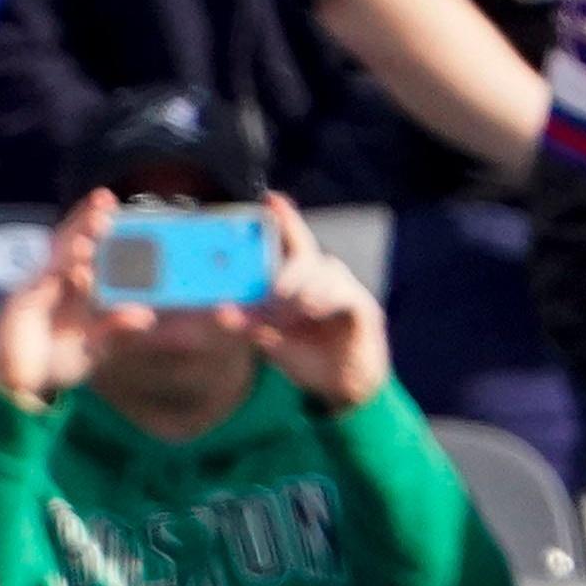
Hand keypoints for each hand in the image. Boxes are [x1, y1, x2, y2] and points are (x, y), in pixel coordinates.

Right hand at [0, 189, 150, 402]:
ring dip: (78, 231)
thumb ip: (116, 331)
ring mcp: (41, 287)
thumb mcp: (94, 348)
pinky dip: (64, 262)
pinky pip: (48, 274)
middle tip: (107, 199)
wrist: (19, 385)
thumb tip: (146, 316)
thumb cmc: (55, 363)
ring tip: (99, 214)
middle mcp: (59, 283)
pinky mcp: (27, 298)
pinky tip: (80, 250)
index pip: (91, 255)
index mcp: (76, 291)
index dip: (104, 234)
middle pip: (74, 243)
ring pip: (60, 252)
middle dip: (89, 220)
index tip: (121, 214)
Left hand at [251, 193, 388, 409]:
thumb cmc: (307, 353)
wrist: (343, 386)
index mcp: (300, 276)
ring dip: (300, 293)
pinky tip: (312, 308)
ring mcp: (344, 288)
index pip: (293, 240)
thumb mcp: (272, 338)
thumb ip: (252, 323)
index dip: (285, 218)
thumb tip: (222, 312)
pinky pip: (344, 296)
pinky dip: (326, 300)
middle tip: (271, 291)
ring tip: (285, 311)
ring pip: (322, 275)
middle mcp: (323, 274)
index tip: (271, 200)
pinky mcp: (362, 308)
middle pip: (304, 257)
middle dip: (284, 274)